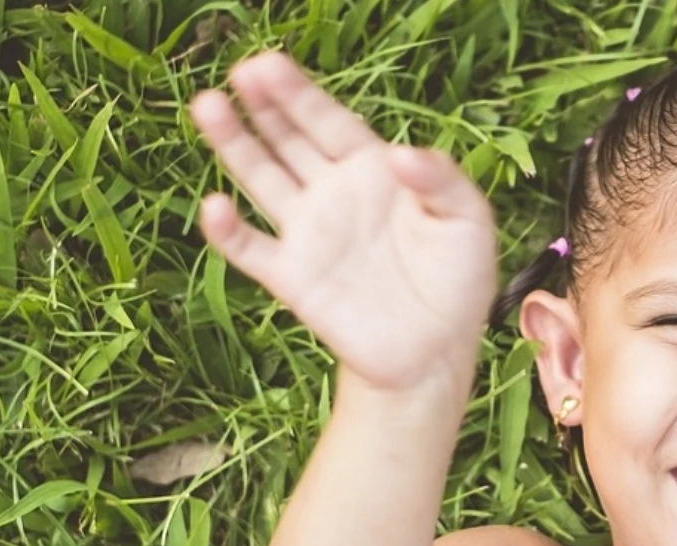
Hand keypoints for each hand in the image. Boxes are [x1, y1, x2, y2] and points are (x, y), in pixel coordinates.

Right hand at [189, 52, 497, 393]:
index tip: (269, 64)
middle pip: (289, 139)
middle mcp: (333, 194)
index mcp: (373, 171)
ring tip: (208, 106)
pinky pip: (251, 248)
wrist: (437, 351)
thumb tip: (401, 154)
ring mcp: (308, 233)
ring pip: (260, 178)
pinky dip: (228, 230)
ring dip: (234, 144)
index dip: (300, 94)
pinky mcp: (292, 277)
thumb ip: (442, 179)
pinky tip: (215, 206)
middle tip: (241, 72)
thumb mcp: (469, 221)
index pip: (329, 122)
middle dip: (265, 106)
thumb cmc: (458, 280)